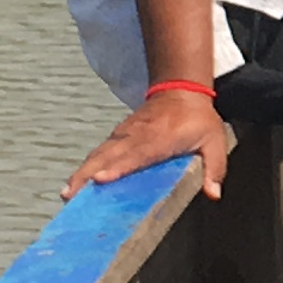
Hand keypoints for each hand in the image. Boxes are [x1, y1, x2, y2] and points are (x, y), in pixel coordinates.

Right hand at [63, 92, 229, 198]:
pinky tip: (79, 180)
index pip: (136, 156)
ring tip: (68, 192)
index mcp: (160, 139)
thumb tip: (213, 194)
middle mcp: (137, 136)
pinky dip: (88, 164)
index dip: (117, 168)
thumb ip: (214, 169)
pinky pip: (102, 151)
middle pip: (108, 157)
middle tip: (70, 194)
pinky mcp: (120, 135)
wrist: (182, 88)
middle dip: (87, 175)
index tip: (100, 179)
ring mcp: (126, 134)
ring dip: (82, 172)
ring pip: (100, 154)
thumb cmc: (198, 118)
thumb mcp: (214, 141)